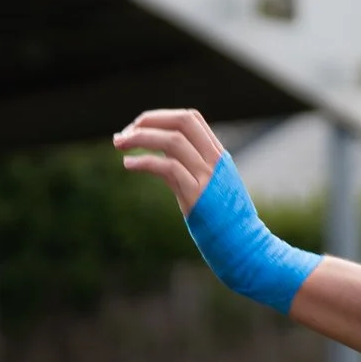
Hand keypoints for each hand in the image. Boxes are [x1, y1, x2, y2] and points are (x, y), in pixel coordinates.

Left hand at [113, 109, 317, 315]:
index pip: (190, 118)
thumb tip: (156, 149)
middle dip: (149, 121)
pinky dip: (144, 162)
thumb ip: (185, 164)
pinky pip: (168, 168)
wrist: (242, 245)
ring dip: (141, 138)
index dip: (161, 116)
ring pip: (173, 141)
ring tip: (119, 143)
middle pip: (182, 122)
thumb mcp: (206, 183)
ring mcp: (208, 177)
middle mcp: (215, 161)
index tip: (138, 125)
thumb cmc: (220, 217)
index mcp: (218, 155)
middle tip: (124, 133)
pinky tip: (128, 164)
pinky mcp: (197, 196)